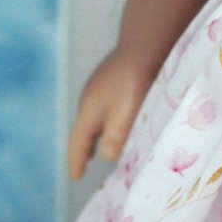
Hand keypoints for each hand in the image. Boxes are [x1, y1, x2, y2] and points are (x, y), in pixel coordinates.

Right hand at [67, 50, 156, 179]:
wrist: (145, 43)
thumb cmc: (135, 82)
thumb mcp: (126, 116)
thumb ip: (114, 138)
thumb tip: (107, 156)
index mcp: (88, 110)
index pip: (77, 143)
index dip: (76, 161)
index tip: (75, 177)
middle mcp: (88, 97)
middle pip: (82, 130)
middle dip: (83, 148)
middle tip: (83, 165)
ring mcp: (98, 85)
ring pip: (91, 117)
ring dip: (93, 135)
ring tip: (96, 147)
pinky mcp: (111, 77)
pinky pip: (101, 107)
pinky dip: (102, 121)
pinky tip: (113, 120)